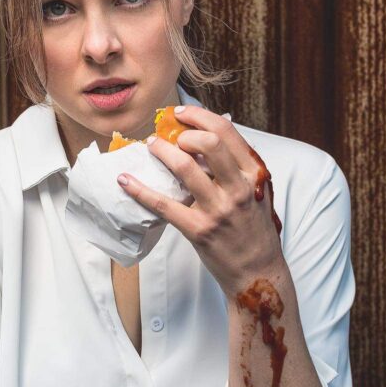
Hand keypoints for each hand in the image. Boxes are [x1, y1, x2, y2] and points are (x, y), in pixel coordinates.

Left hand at [116, 104, 282, 298]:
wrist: (258, 273)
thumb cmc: (255, 230)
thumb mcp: (259, 192)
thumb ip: (239, 168)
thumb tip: (205, 141)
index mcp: (254, 174)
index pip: (226, 132)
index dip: (200, 116)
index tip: (182, 114)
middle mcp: (239, 188)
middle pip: (208, 142)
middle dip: (183, 133)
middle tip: (169, 136)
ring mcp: (218, 209)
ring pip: (185, 168)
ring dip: (162, 152)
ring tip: (151, 147)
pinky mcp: (198, 230)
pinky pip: (163, 205)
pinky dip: (140, 190)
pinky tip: (125, 181)